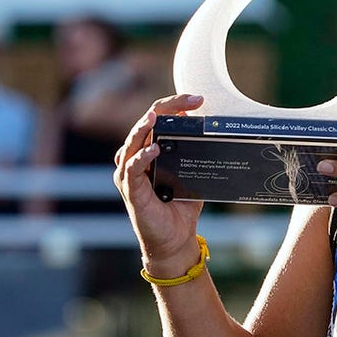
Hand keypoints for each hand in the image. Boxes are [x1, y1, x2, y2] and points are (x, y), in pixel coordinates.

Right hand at [113, 94, 205, 275]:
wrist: (174, 239)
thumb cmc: (181, 204)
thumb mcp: (191, 171)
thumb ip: (193, 149)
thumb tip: (206, 124)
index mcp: (149, 149)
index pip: (157, 117)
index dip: (175, 104)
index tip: (197, 98)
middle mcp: (135, 157)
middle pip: (144, 124)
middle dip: (166, 108)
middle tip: (189, 100)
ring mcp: (130, 174)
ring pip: (131, 143)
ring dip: (143, 129)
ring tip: (155, 117)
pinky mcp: (130, 191)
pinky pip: (132, 170)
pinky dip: (141, 158)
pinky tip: (153, 149)